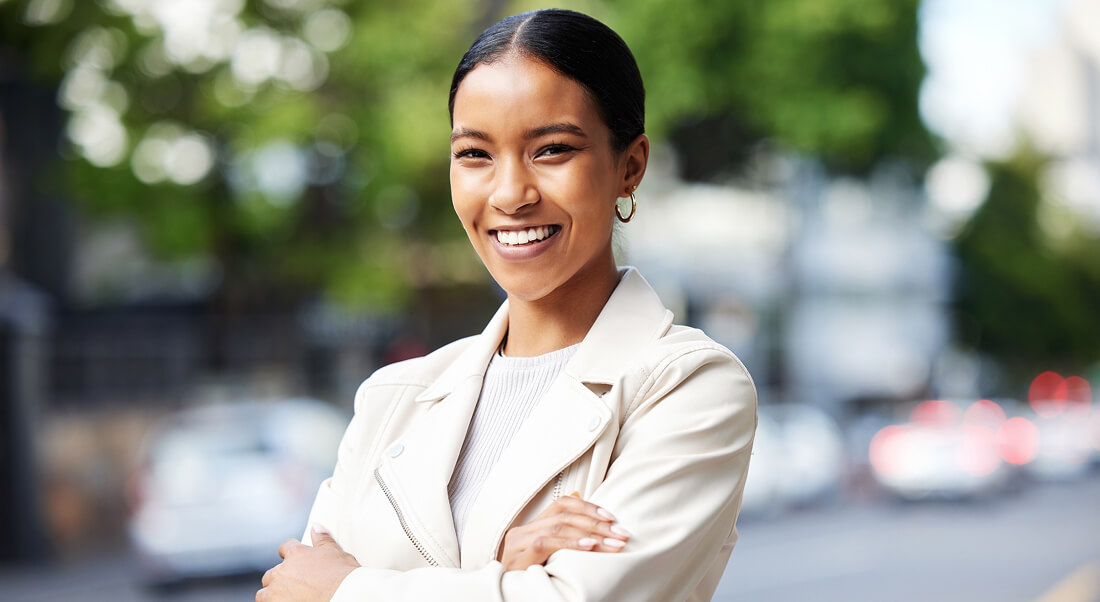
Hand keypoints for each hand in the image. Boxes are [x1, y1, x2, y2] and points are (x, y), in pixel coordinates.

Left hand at [257, 526, 360, 601]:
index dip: (289, 554)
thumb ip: (323, 539)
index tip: (293, 560)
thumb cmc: (343, 577)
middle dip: (280, 578)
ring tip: (286, 598)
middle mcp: (283, 571)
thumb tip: (316, 526)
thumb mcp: (337, 553)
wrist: (345, 597)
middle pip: (273, 573)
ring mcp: (276, 590)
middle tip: (294, 585)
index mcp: (297, 554)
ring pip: (264, 592)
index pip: (285, 548)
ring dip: (272, 594)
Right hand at [500, 492, 631, 570]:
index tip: (612, 518)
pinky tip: (589, 546)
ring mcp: (518, 543)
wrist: (507, 599)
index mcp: (530, 527)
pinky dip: (570, 543)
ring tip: (613, 543)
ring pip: (558, 527)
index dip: (589, 507)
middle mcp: (521, 531)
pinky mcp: (518, 557)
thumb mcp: (549, 559)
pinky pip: (546, 542)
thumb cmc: (532, 582)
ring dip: (591, 534)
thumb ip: (564, 541)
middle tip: (621, 533)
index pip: (562, 504)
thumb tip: (596, 526)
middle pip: (564, 515)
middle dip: (597, 523)